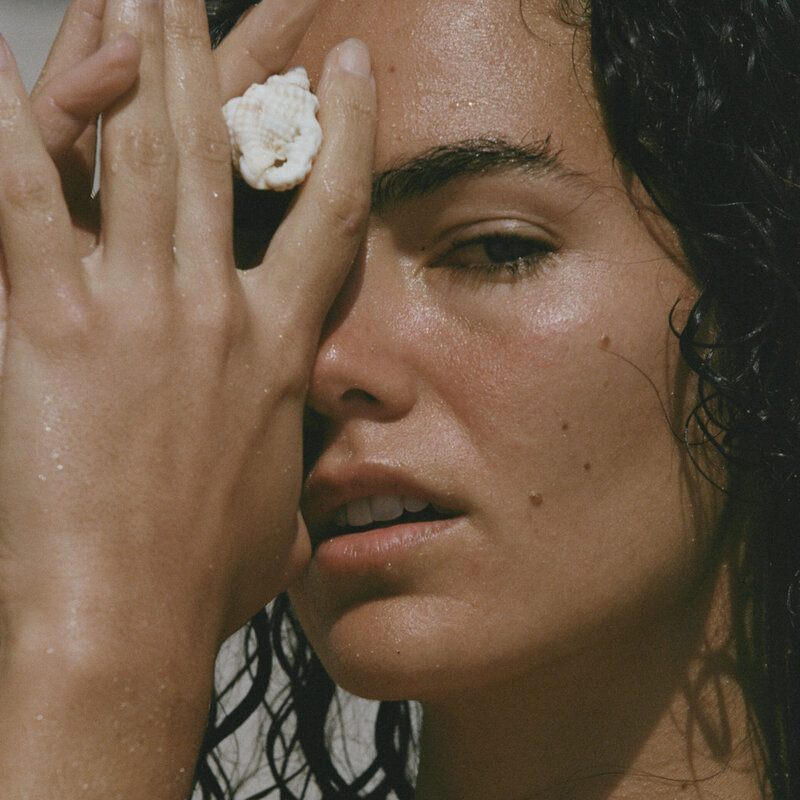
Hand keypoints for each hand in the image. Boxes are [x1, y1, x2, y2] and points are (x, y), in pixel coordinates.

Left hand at [0, 0, 374, 795]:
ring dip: (133, 64)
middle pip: (219, 158)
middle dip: (207, 60)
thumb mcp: (277, 520)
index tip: (353, 68)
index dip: (348, 135)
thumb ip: (289, 477)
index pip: (331, 217)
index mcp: (279, 352)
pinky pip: (27, 199)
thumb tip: (302, 491)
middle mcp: (219, 312)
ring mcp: (138, 309)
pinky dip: (8, 128)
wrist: (128, 618)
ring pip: (140, 156)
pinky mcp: (53, 323)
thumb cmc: (204, 579)